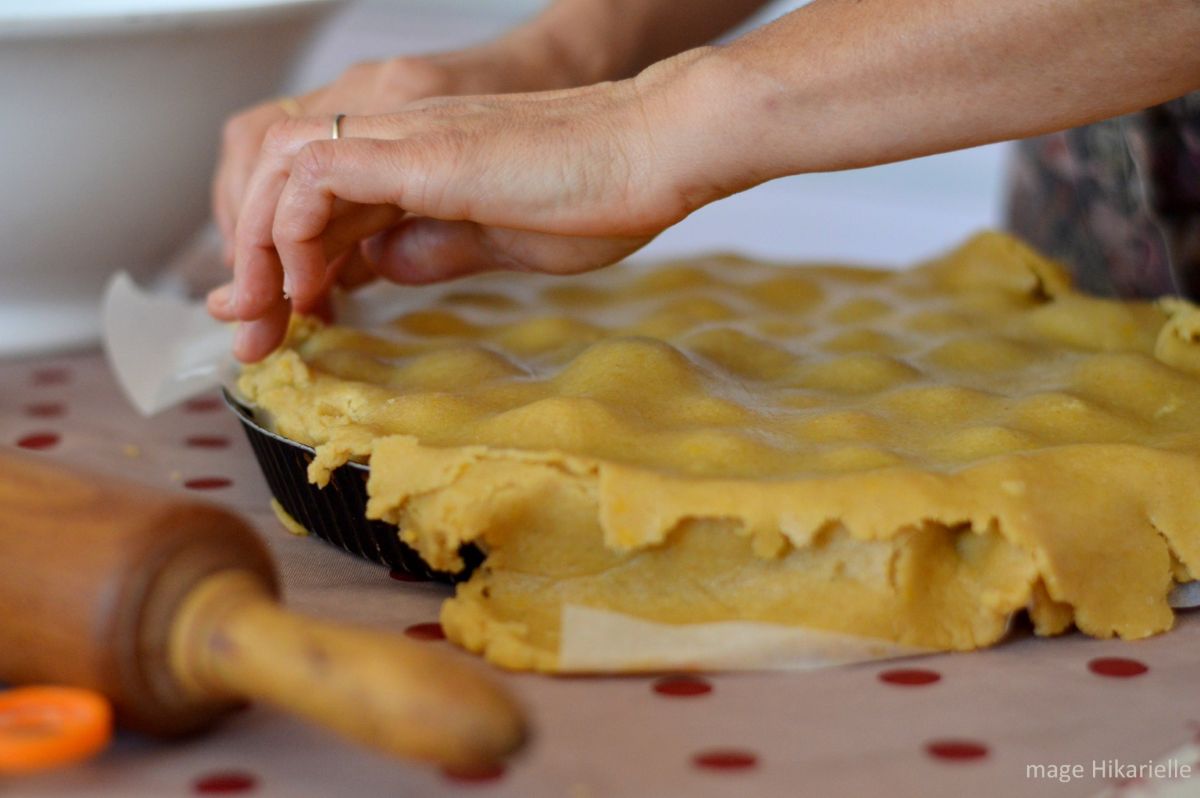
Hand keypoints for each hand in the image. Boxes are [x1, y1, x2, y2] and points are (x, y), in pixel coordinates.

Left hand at [208, 52, 718, 361]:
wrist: (655, 147)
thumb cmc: (605, 195)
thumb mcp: (507, 240)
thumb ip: (439, 246)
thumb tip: (383, 264)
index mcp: (422, 161)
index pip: (323, 202)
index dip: (288, 259)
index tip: (285, 318)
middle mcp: (401, 139)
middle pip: (285, 182)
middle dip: (253, 260)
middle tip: (254, 332)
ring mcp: (406, 138)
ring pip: (280, 169)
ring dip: (257, 245)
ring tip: (264, 315)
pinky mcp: (419, 152)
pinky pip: (315, 175)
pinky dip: (290, 229)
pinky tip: (308, 284)